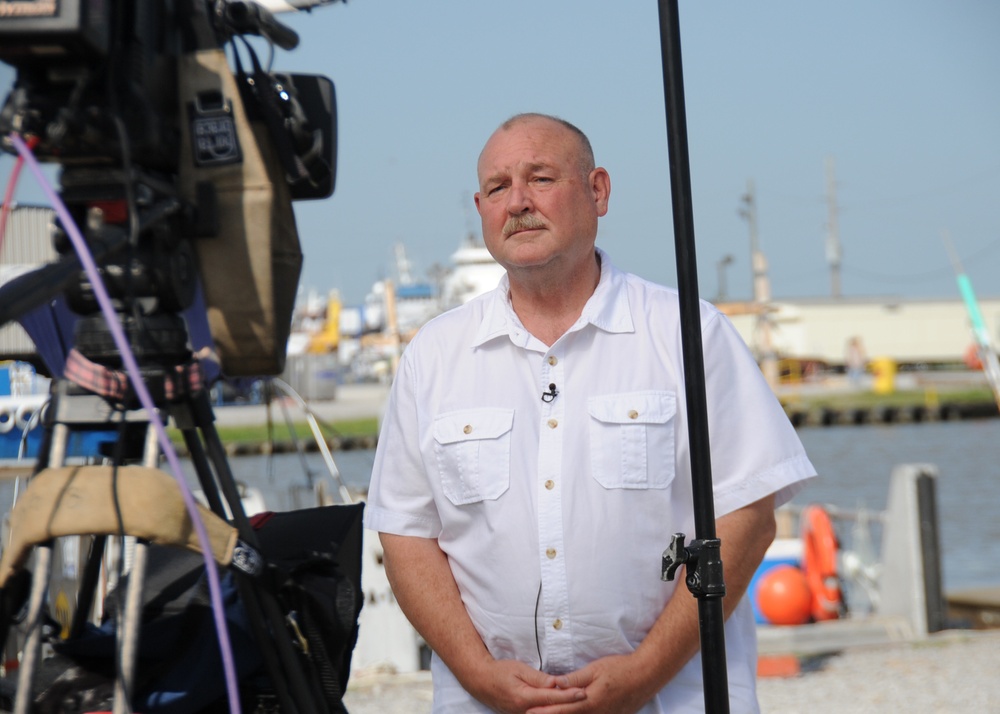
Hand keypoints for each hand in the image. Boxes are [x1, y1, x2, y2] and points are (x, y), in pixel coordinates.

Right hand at [465, 658, 586, 713]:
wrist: (481, 682)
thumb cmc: (500, 672)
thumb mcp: (519, 669)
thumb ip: (538, 678)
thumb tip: (556, 683)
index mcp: (524, 697)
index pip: (552, 697)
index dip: (568, 695)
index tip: (583, 692)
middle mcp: (525, 711)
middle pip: (552, 710)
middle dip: (569, 705)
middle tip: (586, 697)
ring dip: (562, 708)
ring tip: (578, 700)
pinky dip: (551, 710)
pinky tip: (562, 706)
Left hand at [525, 654, 656, 713]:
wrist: (645, 676)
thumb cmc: (621, 669)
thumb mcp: (595, 669)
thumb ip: (575, 678)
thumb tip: (556, 683)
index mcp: (590, 701)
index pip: (562, 709)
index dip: (545, 712)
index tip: (530, 712)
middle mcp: (596, 713)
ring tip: (549, 713)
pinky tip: (574, 712)